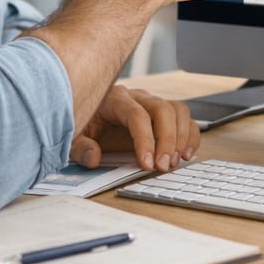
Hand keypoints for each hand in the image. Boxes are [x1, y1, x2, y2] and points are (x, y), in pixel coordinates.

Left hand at [71, 85, 199, 171]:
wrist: (88, 119)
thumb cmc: (83, 125)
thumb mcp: (72, 136)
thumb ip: (80, 147)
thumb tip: (93, 157)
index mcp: (114, 99)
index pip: (137, 115)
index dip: (145, 140)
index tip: (147, 164)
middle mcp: (137, 97)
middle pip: (163, 110)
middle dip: (167, 140)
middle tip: (163, 167)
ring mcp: (151, 104)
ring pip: (177, 111)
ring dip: (181, 137)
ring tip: (175, 162)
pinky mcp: (161, 115)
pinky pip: (184, 118)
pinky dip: (190, 136)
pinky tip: (185, 155)